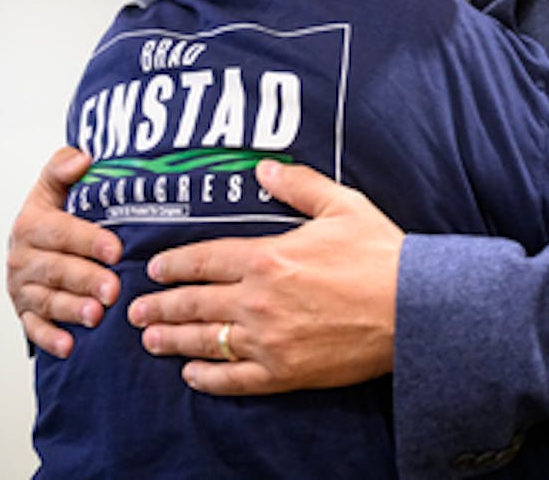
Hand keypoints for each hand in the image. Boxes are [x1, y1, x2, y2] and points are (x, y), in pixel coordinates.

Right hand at [6, 146, 121, 357]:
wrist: (26, 246)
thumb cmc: (49, 218)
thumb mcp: (52, 189)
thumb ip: (61, 169)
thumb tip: (82, 157)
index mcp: (31, 225)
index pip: (60, 232)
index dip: (88, 241)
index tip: (115, 249)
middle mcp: (23, 258)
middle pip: (55, 270)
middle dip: (85, 280)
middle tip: (113, 290)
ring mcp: (22, 288)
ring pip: (47, 300)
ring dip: (71, 309)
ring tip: (97, 315)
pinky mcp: (24, 312)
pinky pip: (34, 328)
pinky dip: (50, 338)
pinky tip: (69, 345)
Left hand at [128, 159, 402, 394]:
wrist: (414, 308)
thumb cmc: (381, 254)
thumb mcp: (342, 205)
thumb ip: (298, 185)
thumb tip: (264, 169)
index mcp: (267, 257)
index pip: (203, 260)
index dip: (173, 265)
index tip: (153, 269)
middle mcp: (258, 301)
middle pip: (193, 303)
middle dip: (159, 307)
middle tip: (135, 310)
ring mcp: (268, 341)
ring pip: (205, 342)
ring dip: (172, 341)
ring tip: (149, 340)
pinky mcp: (284, 373)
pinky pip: (234, 379)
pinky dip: (207, 378)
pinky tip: (192, 375)